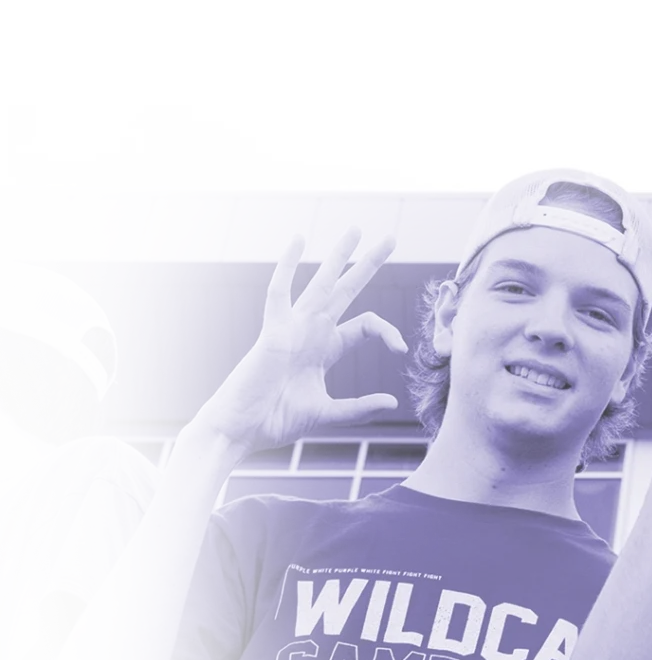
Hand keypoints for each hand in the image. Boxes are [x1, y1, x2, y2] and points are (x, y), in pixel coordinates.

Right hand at [192, 230, 405, 452]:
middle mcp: (311, 332)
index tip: (402, 349)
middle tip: (390, 238)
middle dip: (368, 265)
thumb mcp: (327, 414)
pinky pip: (279, 292)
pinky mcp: (272, 331)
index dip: (388, 332)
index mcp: (325, 350)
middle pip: (346, 290)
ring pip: (321, 283)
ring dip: (339, 256)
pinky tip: (298, 238)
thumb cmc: (275, 421)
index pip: (366, 325)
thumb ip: (359, 408)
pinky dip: (287, 265)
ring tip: (357, 230)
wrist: (241, 428)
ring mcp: (292, 328)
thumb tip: (393, 403)